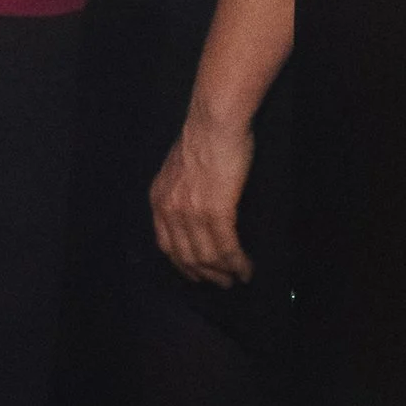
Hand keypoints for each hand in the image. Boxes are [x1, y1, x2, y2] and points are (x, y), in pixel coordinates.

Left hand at [150, 109, 254, 285]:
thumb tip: (194, 210)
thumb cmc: (204, 138)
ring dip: (224, 272)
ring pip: (206, 256)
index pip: (166, 244)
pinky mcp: (215, 211)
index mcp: (159, 199)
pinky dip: (237, 262)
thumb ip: (180, 193)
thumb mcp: (179, 169)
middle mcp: (170, 210)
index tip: (196, 273)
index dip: (182, 264)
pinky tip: (246, 268)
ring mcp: (191, 212)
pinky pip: (226, 247)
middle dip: (205, 274)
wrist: (214, 123)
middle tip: (222, 283)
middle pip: (185, 256)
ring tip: (237, 278)